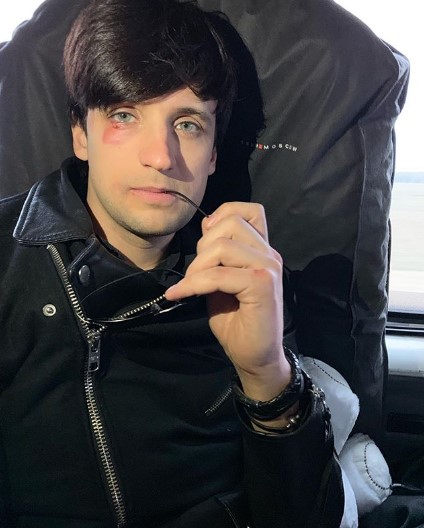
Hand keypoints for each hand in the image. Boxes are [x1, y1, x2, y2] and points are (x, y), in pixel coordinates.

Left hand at [165, 202, 291, 400]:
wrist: (255, 357)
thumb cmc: (237, 322)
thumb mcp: (220, 281)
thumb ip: (217, 256)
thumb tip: (206, 227)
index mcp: (261, 250)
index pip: (249, 209)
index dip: (223, 214)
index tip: (207, 238)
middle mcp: (269, 254)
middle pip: (231, 223)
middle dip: (203, 244)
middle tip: (196, 272)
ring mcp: (268, 269)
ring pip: (223, 247)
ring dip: (197, 266)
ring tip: (190, 285)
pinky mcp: (262, 287)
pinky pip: (219, 275)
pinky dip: (193, 284)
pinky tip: (180, 295)